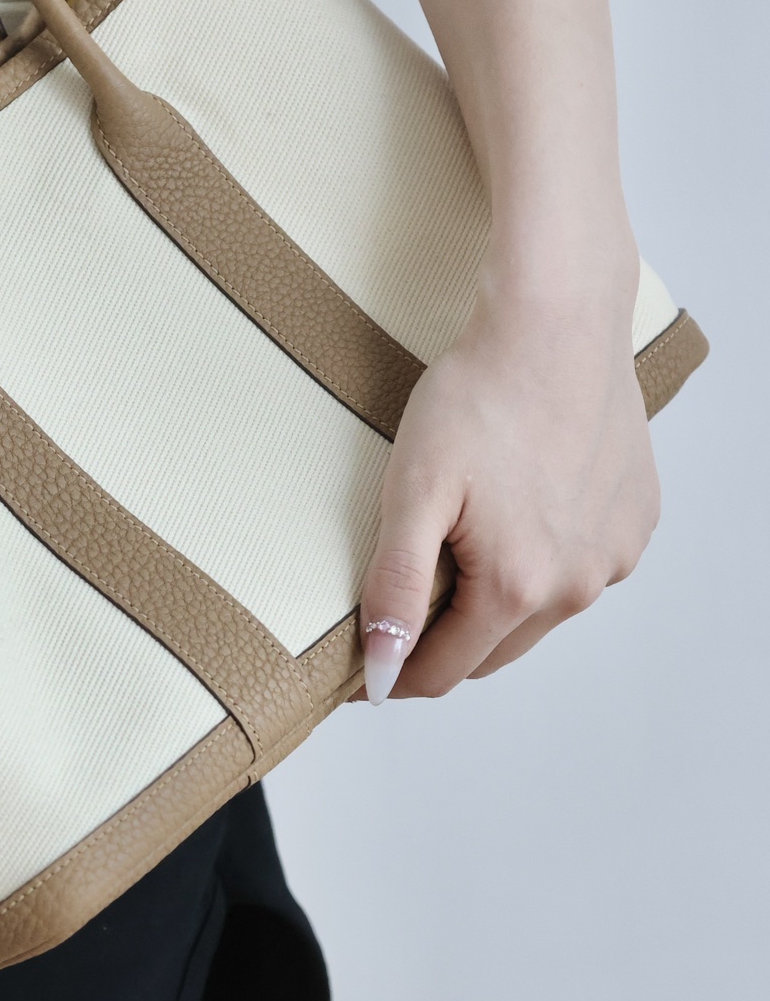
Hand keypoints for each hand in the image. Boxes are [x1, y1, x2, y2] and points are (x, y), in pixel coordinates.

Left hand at [357, 268, 660, 702]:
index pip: (445, 670)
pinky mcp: (635, 520)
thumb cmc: (480, 396)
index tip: (365, 672)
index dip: (396, 676)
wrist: (557, 324)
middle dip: (445, 643)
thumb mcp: (414, 491)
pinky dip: (545, 559)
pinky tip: (519, 514)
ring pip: (542, 611)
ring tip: (462, 550)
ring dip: (499, 601)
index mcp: (518, 587)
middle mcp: (578, 585)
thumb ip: (396, 588)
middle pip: (495, 650)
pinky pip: (580, 566)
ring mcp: (614, 554)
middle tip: (402, 611)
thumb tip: (381, 669)